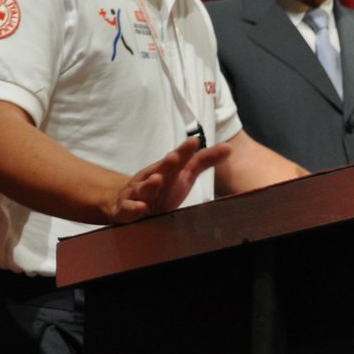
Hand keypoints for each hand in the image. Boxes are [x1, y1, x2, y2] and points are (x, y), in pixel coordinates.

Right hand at [108, 136, 230, 222]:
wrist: (125, 203)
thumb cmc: (160, 188)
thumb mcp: (182, 174)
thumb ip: (203, 161)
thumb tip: (228, 148)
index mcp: (165, 171)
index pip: (177, 161)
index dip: (184, 152)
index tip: (193, 142)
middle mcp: (150, 179)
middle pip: (159, 171)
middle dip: (166, 165)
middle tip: (175, 157)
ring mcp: (137, 194)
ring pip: (143, 189)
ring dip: (149, 185)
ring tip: (157, 180)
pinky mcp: (126, 210)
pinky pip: (128, 209)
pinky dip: (133, 208)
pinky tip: (141, 207)